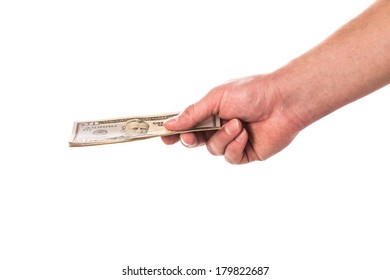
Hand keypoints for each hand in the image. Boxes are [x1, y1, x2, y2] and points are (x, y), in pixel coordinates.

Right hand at [162, 74, 301, 163]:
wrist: (283, 101)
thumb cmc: (251, 92)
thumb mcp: (217, 98)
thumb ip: (194, 113)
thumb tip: (170, 124)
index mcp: (211, 112)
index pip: (187, 124)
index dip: (174, 131)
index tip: (163, 136)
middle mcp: (220, 127)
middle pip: (195, 141)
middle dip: (191, 139)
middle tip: (189, 137)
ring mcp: (232, 141)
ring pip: (213, 150)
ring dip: (222, 137)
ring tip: (238, 124)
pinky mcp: (245, 153)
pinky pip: (230, 157)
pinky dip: (235, 146)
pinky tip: (245, 135)